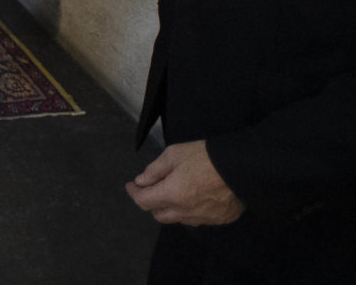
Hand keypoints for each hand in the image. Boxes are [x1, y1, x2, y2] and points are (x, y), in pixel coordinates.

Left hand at [126, 141, 244, 225]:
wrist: (243, 167)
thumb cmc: (206, 156)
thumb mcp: (174, 154)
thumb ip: (154, 170)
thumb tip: (141, 182)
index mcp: (173, 195)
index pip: (144, 202)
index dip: (134, 193)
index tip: (131, 185)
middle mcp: (187, 212)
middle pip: (159, 215)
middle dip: (152, 202)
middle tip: (153, 187)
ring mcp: (205, 219)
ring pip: (179, 219)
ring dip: (171, 208)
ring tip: (174, 191)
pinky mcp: (220, 219)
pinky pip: (199, 219)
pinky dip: (191, 210)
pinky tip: (194, 197)